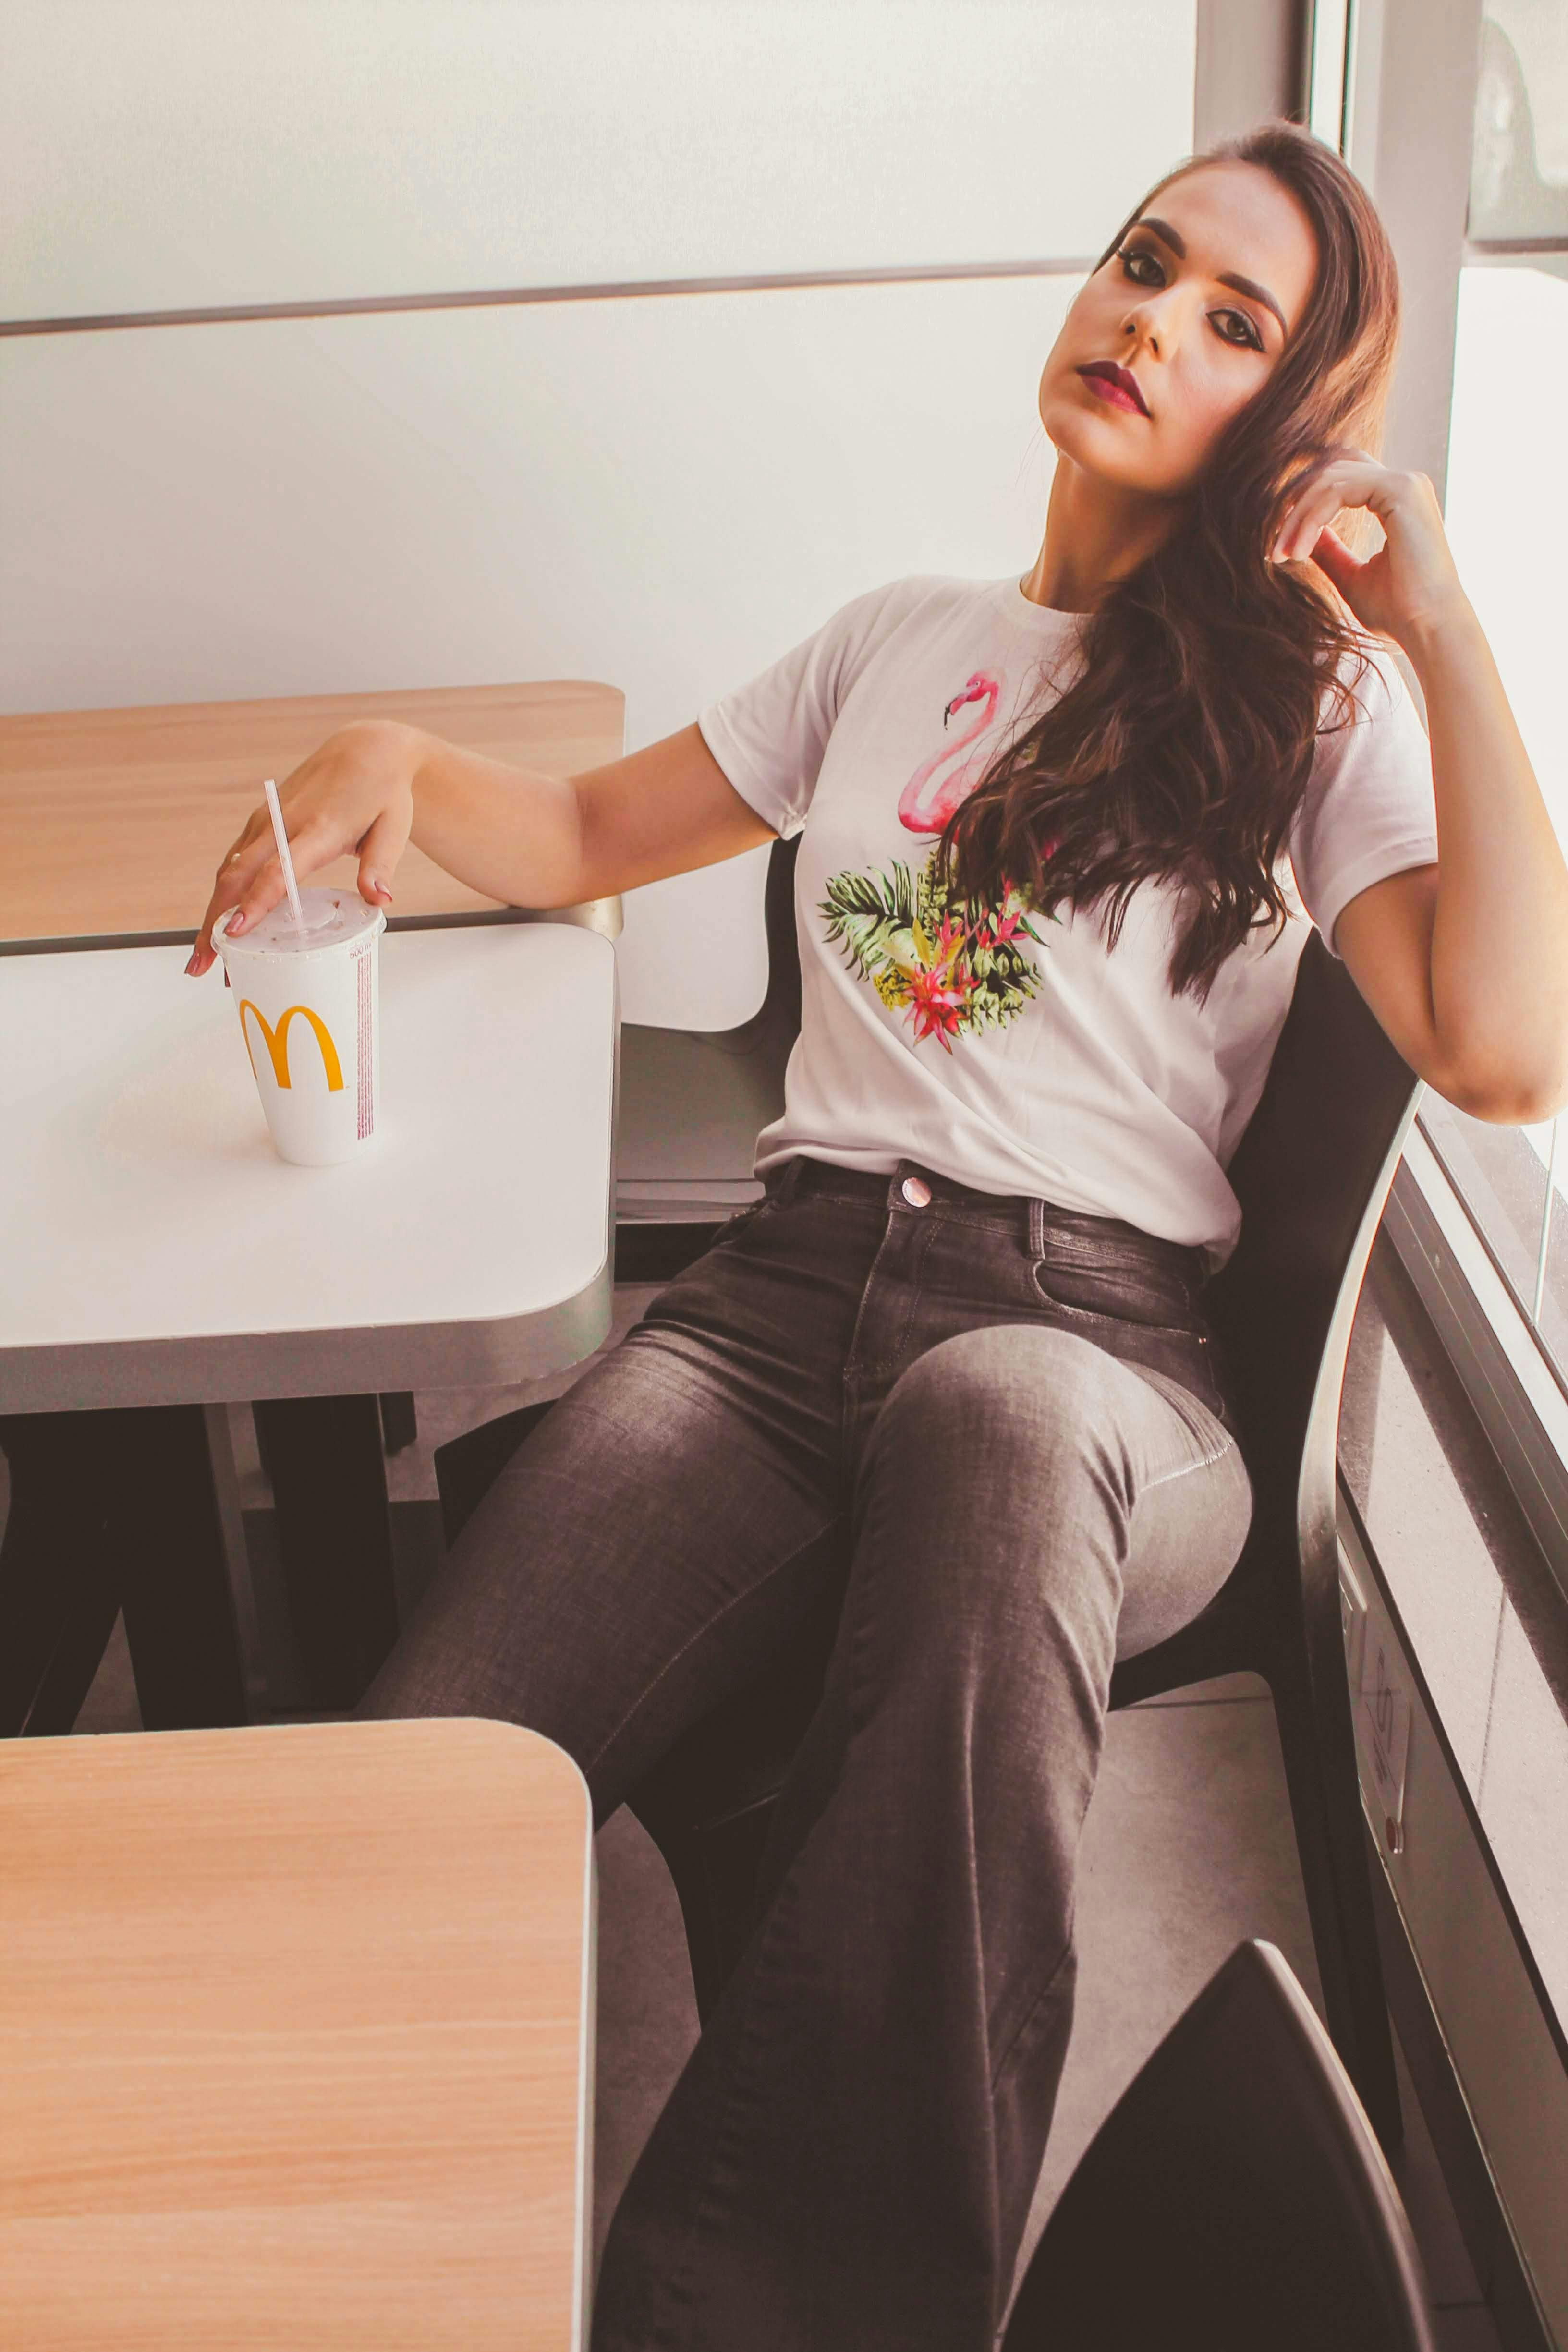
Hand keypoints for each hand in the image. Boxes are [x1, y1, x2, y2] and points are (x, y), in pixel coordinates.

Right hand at [186, 720, 420, 977]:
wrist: (365, 750)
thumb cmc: (382, 795)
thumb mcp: (392, 829)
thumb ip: (380, 866)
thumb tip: (380, 901)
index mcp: (318, 828)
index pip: (279, 870)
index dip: (256, 902)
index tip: (235, 932)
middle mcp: (283, 823)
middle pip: (238, 876)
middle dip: (216, 922)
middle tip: (204, 967)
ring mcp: (267, 820)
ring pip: (229, 871)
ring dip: (212, 914)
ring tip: (205, 959)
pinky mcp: (262, 822)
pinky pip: (235, 862)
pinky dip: (223, 895)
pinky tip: (219, 925)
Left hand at [1270, 448, 1470, 651]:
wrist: (1428, 627)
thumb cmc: (1398, 611)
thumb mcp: (1351, 577)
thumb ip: (1329, 551)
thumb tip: (1303, 535)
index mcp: (1396, 499)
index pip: (1340, 481)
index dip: (1304, 506)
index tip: (1280, 547)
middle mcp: (1404, 483)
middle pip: (1330, 473)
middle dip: (1294, 508)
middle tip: (1274, 550)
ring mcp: (1405, 482)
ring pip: (1329, 480)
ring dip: (1297, 518)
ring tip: (1282, 555)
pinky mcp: (1401, 489)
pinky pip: (1337, 491)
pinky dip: (1311, 519)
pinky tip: (1299, 551)